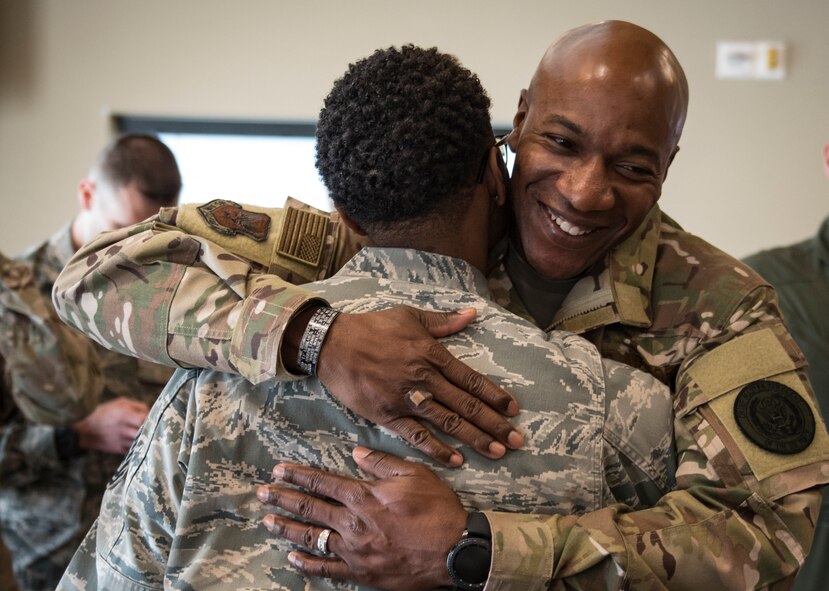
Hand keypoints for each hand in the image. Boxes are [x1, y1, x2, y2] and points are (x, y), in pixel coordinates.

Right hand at [72, 396, 148, 453]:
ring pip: (141, 441)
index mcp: (124, 415)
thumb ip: (137, 406)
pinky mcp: (119, 449)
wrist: (85, 431)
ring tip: (145, 433)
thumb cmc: (104, 413)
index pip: (145, 419)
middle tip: (151, 427)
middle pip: (145, 431)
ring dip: (145, 437)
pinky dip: (137, 444)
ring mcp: (121, 440)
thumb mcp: (120, 403)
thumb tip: (150, 412)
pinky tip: (138, 440)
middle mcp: (123, 429)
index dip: (150, 418)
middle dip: (149, 429)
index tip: (151, 418)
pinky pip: (134, 448)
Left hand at [257, 447, 465, 590]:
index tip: (279, 470)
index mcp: (364, 496)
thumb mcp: (414, 474)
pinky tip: (292, 558)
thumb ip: (382, 463)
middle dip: (283, 498)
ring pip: (311, 538)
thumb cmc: (437, 510)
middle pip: (310, 508)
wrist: (455, 550)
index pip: (322, 482)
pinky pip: (326, 569)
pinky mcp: (361, 573)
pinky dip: (307, 563)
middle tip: (262, 493)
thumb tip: (356, 452)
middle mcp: (352, 523)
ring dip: (287, 528)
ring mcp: (354, 550)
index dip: (298, 475)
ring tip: (268, 521)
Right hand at [316, 306, 523, 465]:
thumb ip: (443, 321)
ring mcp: (406, 398)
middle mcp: (424, 378)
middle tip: (518, 439)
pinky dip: (436, 448)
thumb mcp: (409, 316)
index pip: (470, 378)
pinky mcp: (387, 415)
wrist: (333, 344)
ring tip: (498, 452)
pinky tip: (455, 461)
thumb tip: (473, 314)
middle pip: (466, 404)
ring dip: (474, 439)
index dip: (494, 395)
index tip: (514, 409)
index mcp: (431, 353)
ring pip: (447, 422)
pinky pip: (416, 435)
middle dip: (494, 423)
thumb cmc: (372, 327)